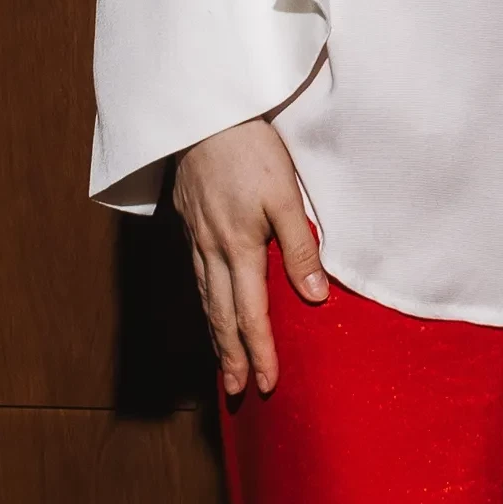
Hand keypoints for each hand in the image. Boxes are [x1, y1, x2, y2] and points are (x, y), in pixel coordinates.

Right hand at [171, 118, 327, 393]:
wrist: (204, 112)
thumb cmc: (251, 148)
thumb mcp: (286, 195)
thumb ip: (300, 246)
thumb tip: (314, 297)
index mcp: (239, 247)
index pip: (250, 313)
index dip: (260, 351)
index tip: (267, 383)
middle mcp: (212, 249)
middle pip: (221, 315)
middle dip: (231, 356)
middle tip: (239, 391)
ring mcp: (196, 236)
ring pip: (204, 297)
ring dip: (216, 335)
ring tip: (224, 363)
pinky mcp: (188, 221)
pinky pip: (196, 275)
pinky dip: (204, 302)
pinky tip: (209, 307)